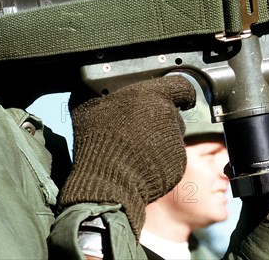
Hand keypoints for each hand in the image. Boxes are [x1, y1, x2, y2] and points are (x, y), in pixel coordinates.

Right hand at [59, 76, 195, 237]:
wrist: (107, 182)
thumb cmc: (96, 142)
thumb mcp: (87, 106)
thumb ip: (100, 95)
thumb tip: (94, 91)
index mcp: (152, 95)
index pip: (181, 86)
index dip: (179, 92)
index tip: (176, 97)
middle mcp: (169, 116)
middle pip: (172, 114)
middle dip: (159, 120)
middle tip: (137, 130)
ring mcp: (175, 141)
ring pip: (171, 137)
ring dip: (158, 141)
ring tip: (134, 151)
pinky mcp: (178, 164)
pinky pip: (171, 158)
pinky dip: (159, 161)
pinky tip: (140, 165)